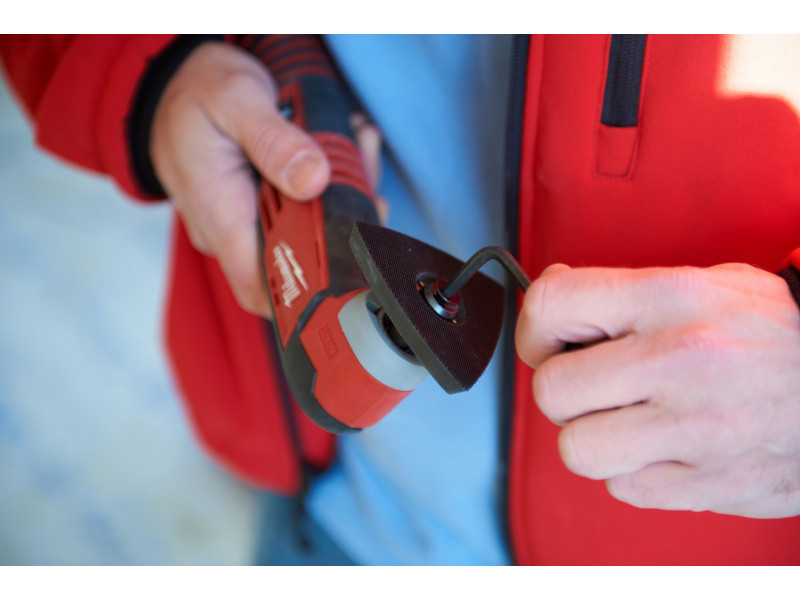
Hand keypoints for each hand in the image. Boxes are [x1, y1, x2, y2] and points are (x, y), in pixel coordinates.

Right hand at [150, 41, 382, 316]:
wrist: (172, 83)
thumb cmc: (199, 92)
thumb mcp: (237, 100)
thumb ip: (275, 142)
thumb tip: (314, 180)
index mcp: (219, 214)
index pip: (261, 288)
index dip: (306, 295)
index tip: (351, 263)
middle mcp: (228, 231)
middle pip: (295, 262)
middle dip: (341, 230)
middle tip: (367, 178)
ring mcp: (242, 224)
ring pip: (303, 236)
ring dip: (339, 201)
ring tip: (356, 148)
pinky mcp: (255, 211)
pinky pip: (297, 215)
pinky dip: (326, 188)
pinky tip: (340, 148)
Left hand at [515, 262, 799, 517]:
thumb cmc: (773, 333)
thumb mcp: (704, 285)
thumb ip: (621, 293)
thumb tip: (547, 301)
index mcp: (671, 298)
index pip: (551, 304)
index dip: (535, 328)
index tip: (550, 341)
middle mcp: (679, 360)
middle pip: (551, 390)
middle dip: (563, 390)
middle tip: (594, 385)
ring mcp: (694, 428)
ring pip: (577, 449)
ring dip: (593, 437)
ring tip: (629, 419)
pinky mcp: (708, 484)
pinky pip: (622, 488)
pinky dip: (633, 472)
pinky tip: (667, 447)